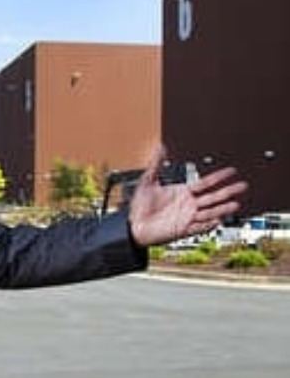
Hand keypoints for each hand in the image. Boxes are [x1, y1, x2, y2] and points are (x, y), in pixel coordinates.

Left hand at [128, 145, 247, 246]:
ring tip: (236, 204)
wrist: (133, 226)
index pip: (206, 182)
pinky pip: (199, 228)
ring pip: (210, 212)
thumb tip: (160, 147)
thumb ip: (155, 164)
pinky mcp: (183, 230)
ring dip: (223, 208)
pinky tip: (218, 221)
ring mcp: (187, 218)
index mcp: (183, 193)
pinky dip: (208, 225)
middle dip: (228, 191)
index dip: (219, 176)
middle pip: (213, 197)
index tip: (232, 170)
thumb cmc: (139, 207)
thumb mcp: (147, 182)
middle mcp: (188, 205)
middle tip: (243, 185)